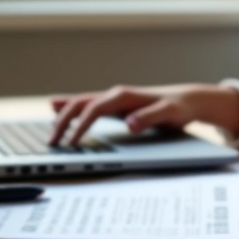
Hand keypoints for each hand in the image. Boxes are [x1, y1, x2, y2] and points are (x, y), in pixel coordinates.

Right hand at [48, 84, 238, 146]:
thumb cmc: (179, 107)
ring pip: (81, 103)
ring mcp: (115, 99)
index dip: (80, 126)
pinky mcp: (116, 105)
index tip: (71, 143)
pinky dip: (71, 108)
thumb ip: (150, 117)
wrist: (188, 99)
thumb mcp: (170, 113)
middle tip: (52, 142)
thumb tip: (130, 123)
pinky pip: (88, 105)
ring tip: (50, 131)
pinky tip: (57, 108)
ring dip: (63, 116)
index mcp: (124, 96)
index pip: (93, 109)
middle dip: (63, 122)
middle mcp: (116, 94)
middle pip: (80, 104)